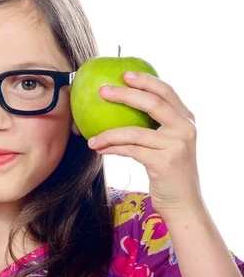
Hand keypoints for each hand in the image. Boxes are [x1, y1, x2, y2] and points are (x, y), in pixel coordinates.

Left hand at [86, 71, 202, 219]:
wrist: (182, 202)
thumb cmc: (167, 169)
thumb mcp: (166, 142)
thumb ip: (154, 124)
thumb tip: (120, 104)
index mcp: (186, 119)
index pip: (166, 91)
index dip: (145, 80)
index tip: (123, 74)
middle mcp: (185, 129)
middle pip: (152, 103)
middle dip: (124, 94)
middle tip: (102, 91)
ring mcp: (177, 145)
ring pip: (134, 131)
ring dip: (107, 133)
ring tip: (91, 138)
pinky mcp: (165, 162)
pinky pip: (130, 150)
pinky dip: (111, 148)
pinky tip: (99, 149)